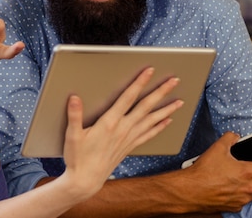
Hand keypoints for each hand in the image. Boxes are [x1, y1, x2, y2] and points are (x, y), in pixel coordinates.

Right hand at [60, 67, 183, 199]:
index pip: (128, 97)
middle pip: (146, 106)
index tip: (149, 71)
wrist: (86, 181)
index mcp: (109, 122)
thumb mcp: (72, 135)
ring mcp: (128, 139)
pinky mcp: (129, 147)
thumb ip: (74, 115)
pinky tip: (168, 121)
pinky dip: (160, 127)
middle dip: (161, 92)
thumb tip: (74, 97)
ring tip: (179, 100)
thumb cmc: (78, 157)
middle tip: (174, 81)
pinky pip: (149, 134)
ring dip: (166, 109)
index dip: (139, 83)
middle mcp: (123, 129)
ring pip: (152, 120)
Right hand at [179, 132, 251, 212]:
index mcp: (247, 171)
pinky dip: (242, 195)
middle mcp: (249, 187)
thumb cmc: (204, 171)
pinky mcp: (234, 207)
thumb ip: (229, 138)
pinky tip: (231, 190)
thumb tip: (234, 135)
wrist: (191, 190)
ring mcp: (243, 199)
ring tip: (245, 183)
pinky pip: (244, 201)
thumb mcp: (216, 149)